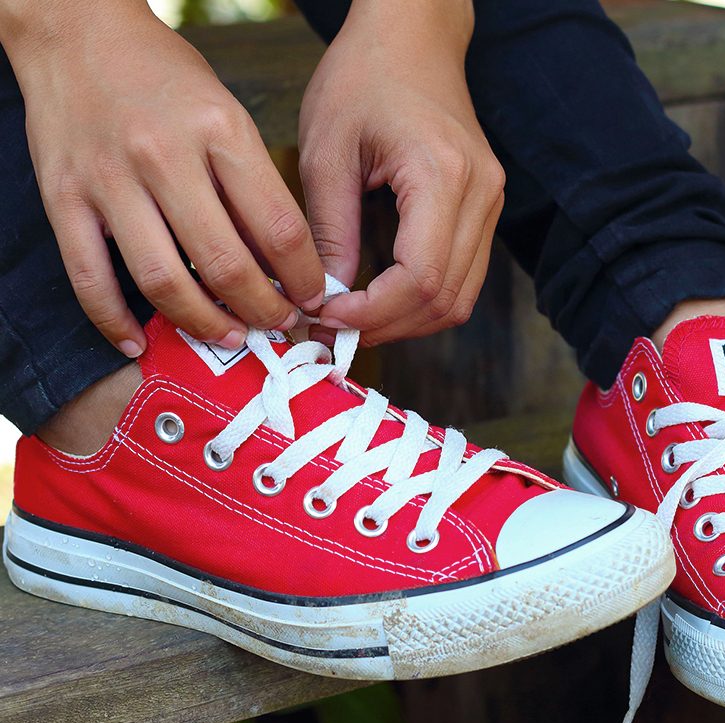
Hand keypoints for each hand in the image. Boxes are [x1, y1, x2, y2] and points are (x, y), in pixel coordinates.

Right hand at [1, 1, 324, 355]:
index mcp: (219, 130)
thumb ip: (252, 188)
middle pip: (225, 265)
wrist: (77, 31)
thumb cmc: (165, 78)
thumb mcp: (228, 115)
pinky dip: (115, 323)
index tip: (313, 298)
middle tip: (278, 326)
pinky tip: (140, 342)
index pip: (279, 228)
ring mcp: (109, 180)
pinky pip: (89, 279)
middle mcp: (164, 156)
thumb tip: (280, 265)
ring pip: (163, 281)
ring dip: (203, 324)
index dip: (304, 278)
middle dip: (262, 311)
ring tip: (230, 337)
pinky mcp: (63, 198)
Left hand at [298, 0, 504, 345]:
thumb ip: (330, 230)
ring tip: (354, 321)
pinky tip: (382, 301)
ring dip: (405, 323)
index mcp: (441, 175)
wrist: (412, 35)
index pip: (419, 278)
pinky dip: (422, 302)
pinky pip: (463, 279)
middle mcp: (480, 195)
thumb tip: (326, 298)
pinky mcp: (484, 210)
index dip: (372, 313)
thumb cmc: (363, 77)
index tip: (325, 316)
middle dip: (385, 327)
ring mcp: (490, 204)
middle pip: (444, 300)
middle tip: (333, 330)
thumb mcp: (327, 151)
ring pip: (459, 300)